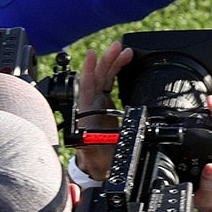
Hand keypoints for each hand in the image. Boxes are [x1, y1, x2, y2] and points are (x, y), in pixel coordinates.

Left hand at [72, 41, 132, 181]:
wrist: (99, 164)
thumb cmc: (95, 158)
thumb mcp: (92, 154)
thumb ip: (89, 146)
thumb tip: (88, 138)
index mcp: (85, 111)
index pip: (86, 85)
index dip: (89, 70)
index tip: (92, 54)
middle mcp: (90, 103)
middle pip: (98, 75)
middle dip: (108, 59)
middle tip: (119, 47)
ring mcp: (97, 101)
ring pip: (105, 76)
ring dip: (114, 61)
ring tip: (126, 50)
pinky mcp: (105, 102)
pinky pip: (110, 81)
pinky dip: (117, 70)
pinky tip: (125, 61)